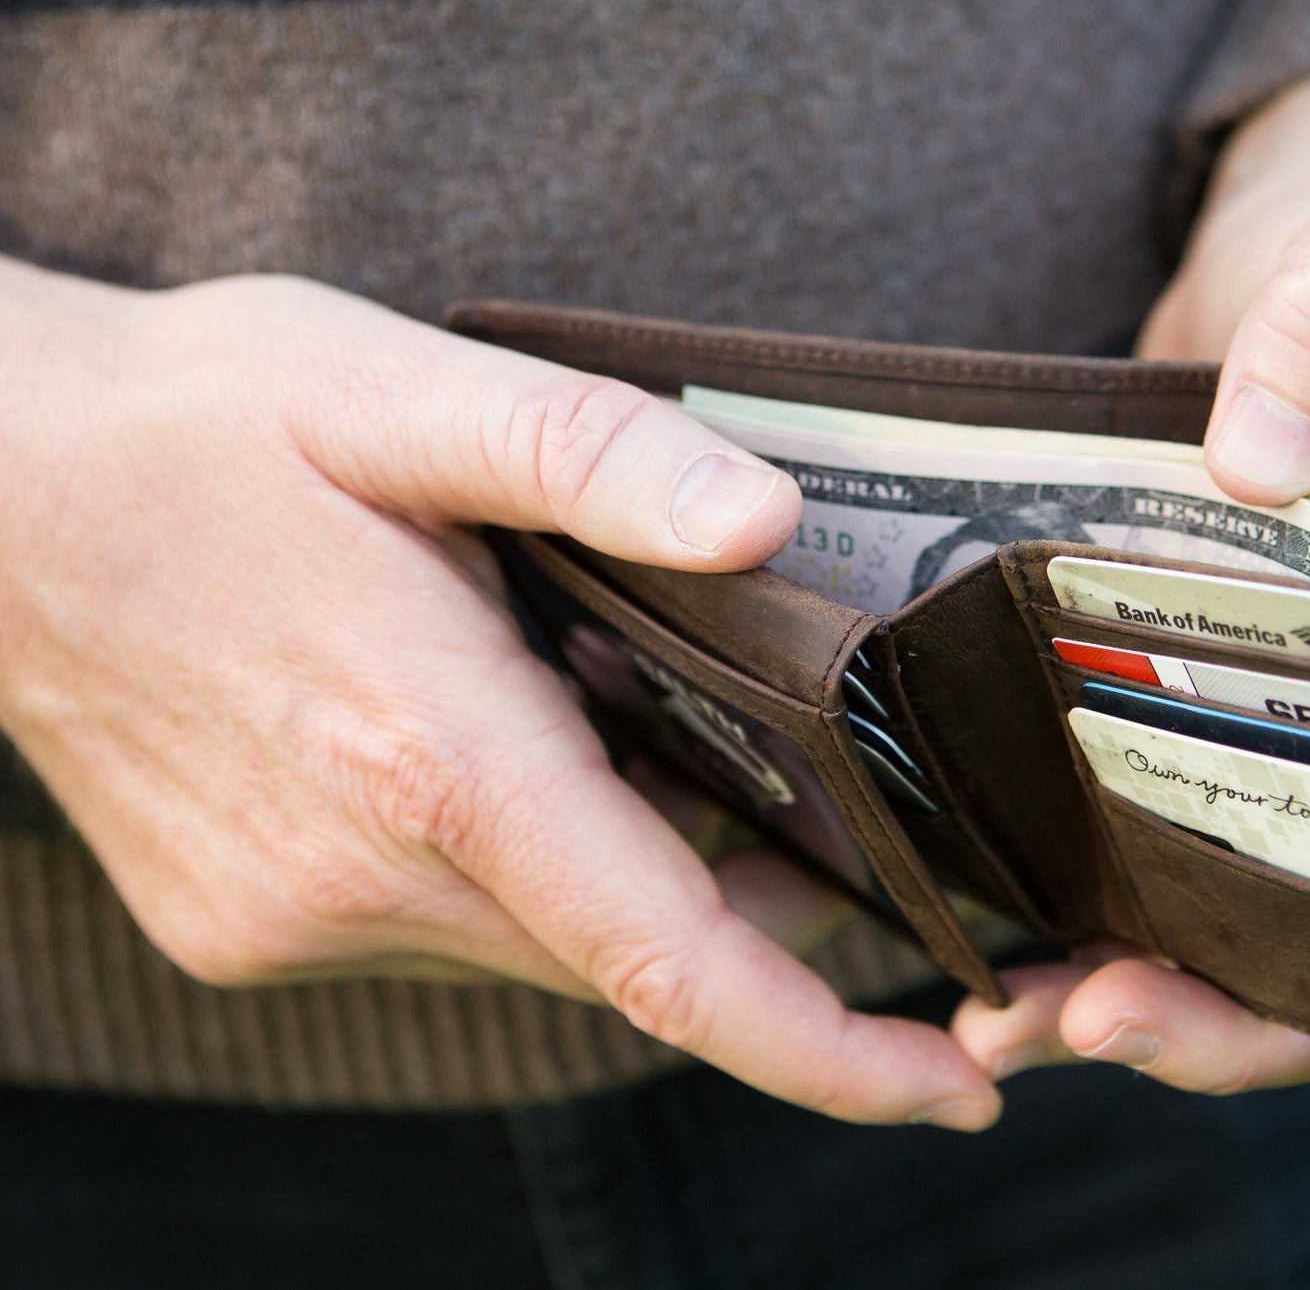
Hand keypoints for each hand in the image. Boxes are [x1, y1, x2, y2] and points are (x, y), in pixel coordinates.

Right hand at [0, 263, 1000, 1130]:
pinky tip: (533, 764)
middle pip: (625, 957)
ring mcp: (296, 914)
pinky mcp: (253, 921)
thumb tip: (770, 524)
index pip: (666, 961)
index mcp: (429, 754)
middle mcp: (361, 871)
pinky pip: (453, 931)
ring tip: (684, 761)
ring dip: (633, 890)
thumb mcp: (398, 389)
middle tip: (853, 847)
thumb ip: (594, 455)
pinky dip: (530, 879)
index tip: (948, 1092)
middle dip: (758, 935)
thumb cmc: (191, 424)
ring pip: (541, 948)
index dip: (823, 1048)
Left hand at [953, 64, 1309, 1148]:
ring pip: (1227, 919)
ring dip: (1135, 990)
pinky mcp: (1169, 710)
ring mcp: (1275, 737)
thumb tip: (1262, 460)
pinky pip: (1136, 842)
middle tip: (1102, 1025)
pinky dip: (1073, 906)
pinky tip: (986, 950)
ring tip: (1015, 1021)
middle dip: (1231, 1015)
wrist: (1275, 274)